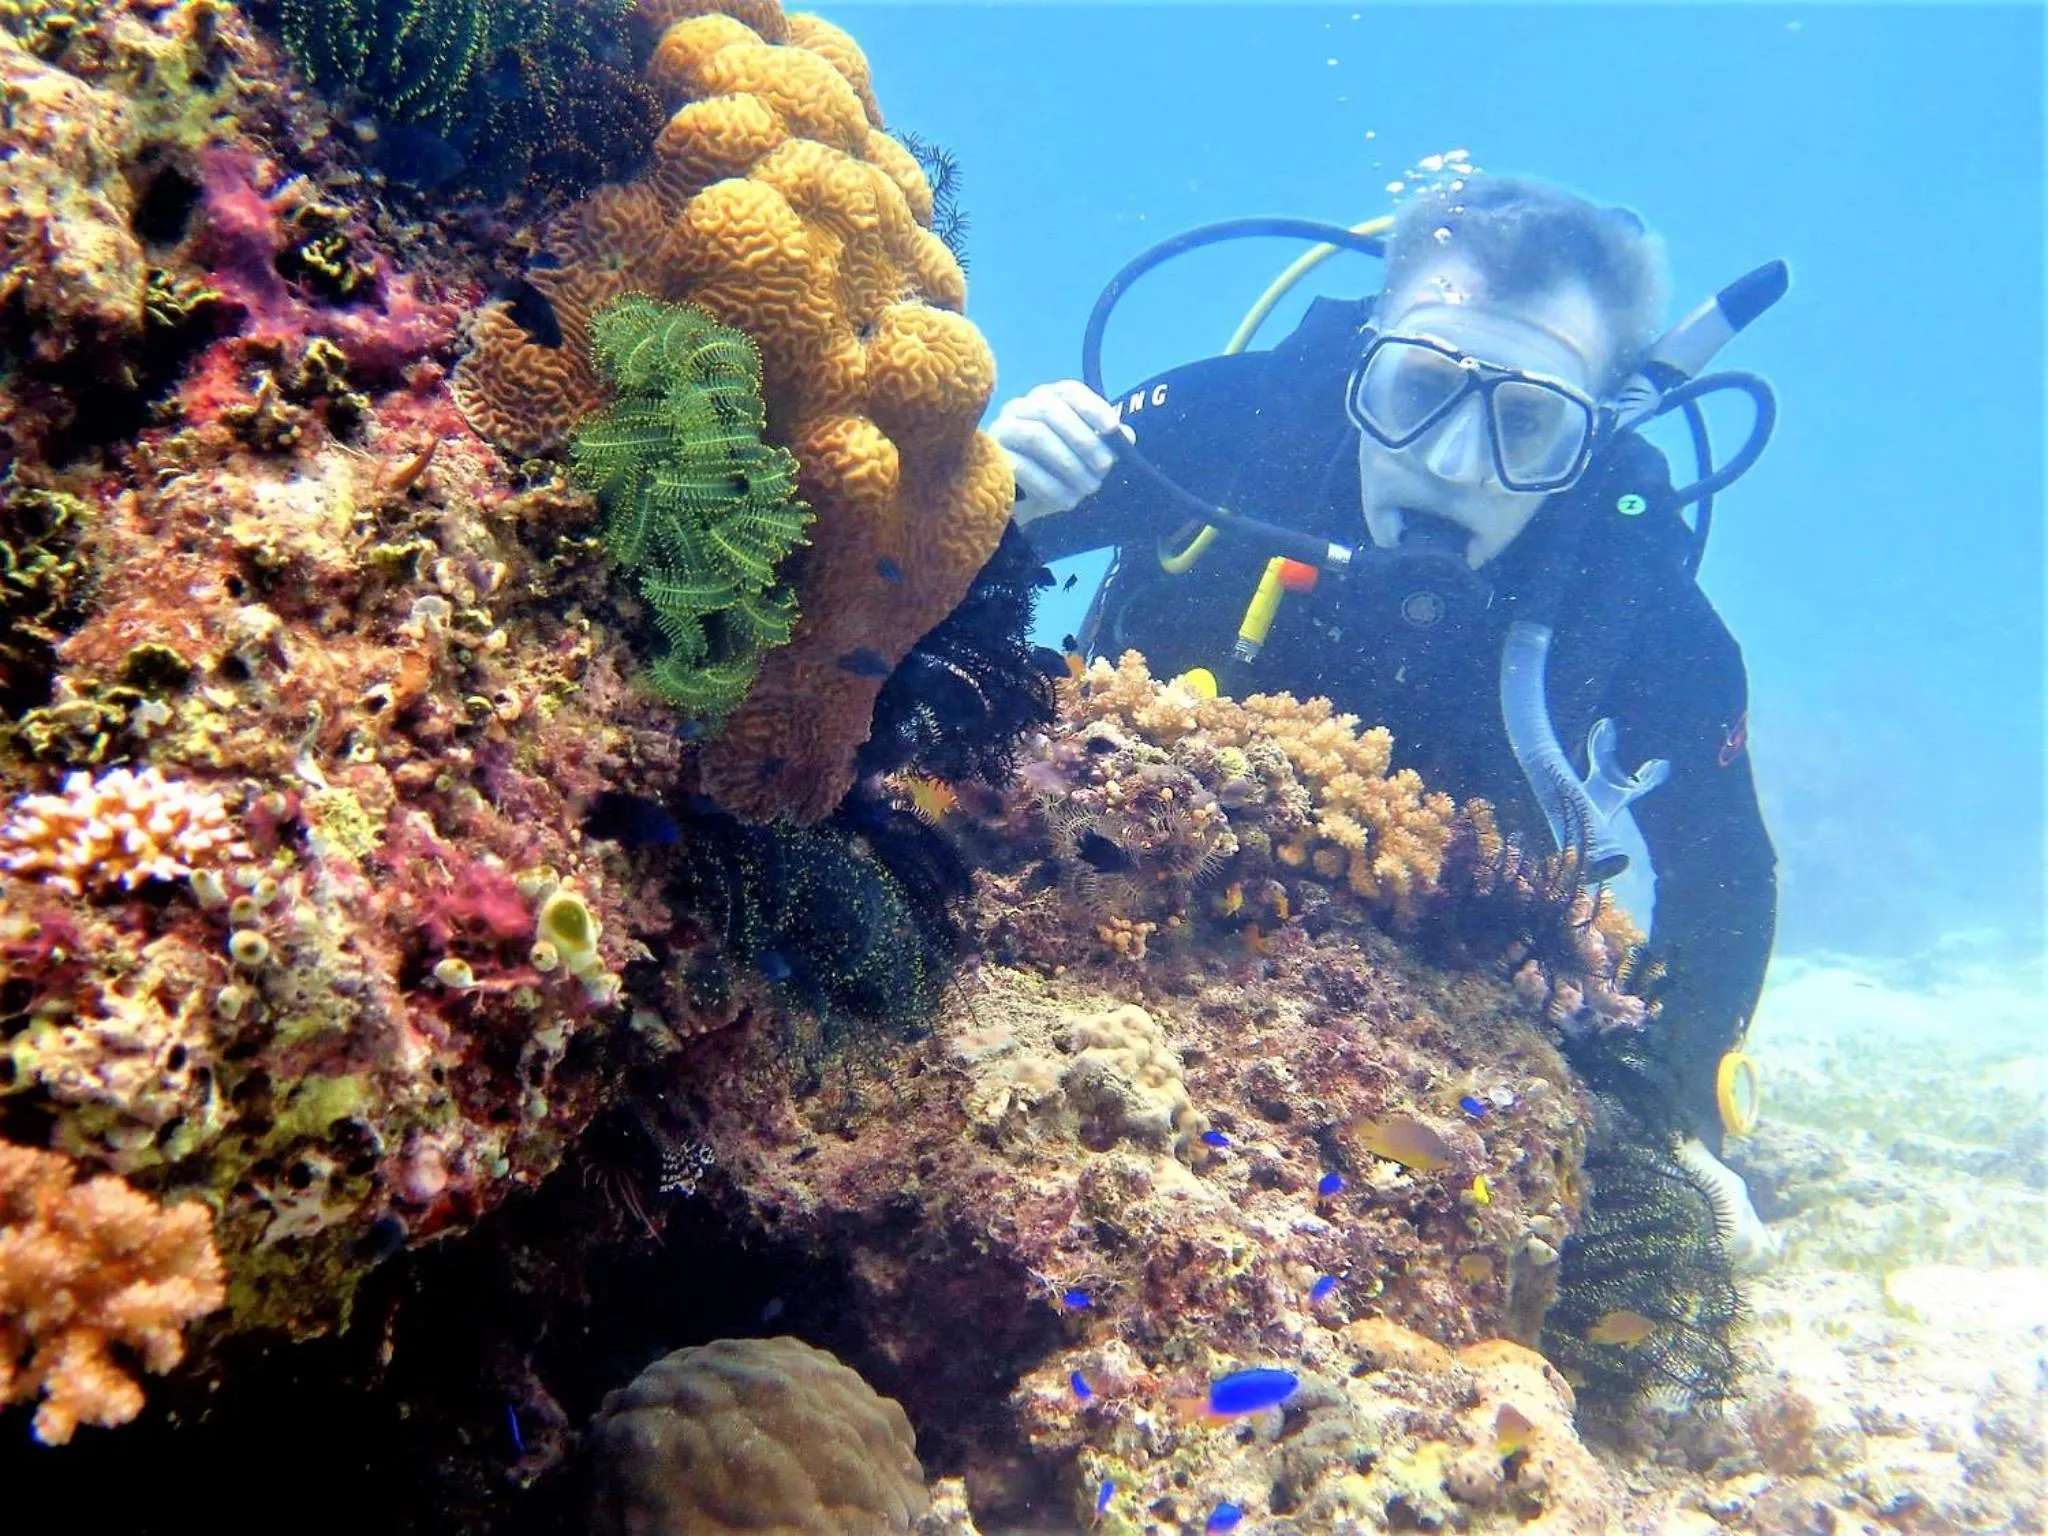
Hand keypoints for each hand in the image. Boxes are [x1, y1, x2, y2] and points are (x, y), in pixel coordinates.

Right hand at [988, 380, 1133, 524]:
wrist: (1017, 504)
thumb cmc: (1053, 473)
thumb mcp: (1083, 458)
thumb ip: (1104, 443)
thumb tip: (1126, 437)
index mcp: (1046, 399)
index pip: (1069, 392)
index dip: (1093, 408)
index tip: (1114, 430)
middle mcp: (1020, 407)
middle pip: (1052, 411)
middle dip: (1084, 440)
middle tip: (1105, 468)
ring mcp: (1002, 430)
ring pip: (1037, 436)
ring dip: (1069, 464)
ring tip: (1089, 488)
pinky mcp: (992, 458)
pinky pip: (1023, 467)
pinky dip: (1051, 486)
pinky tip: (1068, 502)